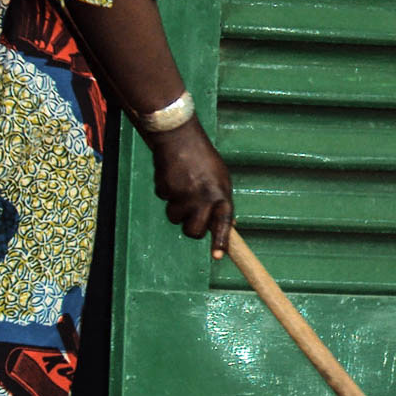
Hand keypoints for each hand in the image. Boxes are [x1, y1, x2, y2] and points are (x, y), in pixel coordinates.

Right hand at [146, 118, 233, 257]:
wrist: (180, 139)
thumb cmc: (204, 160)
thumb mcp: (221, 179)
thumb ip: (223, 202)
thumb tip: (230, 225)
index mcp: (220, 194)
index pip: (223, 223)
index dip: (220, 240)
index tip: (217, 256)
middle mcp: (203, 197)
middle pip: (193, 231)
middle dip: (190, 229)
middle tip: (191, 217)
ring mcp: (183, 194)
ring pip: (175, 217)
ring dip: (177, 208)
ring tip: (183, 187)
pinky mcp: (166, 189)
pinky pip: (165, 200)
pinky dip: (167, 192)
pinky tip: (173, 177)